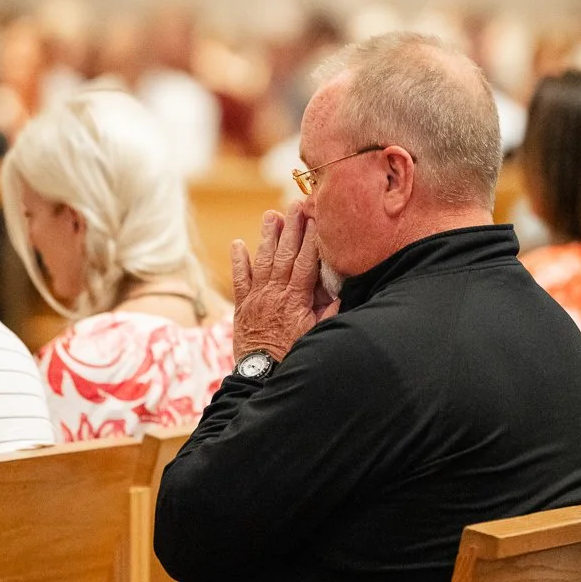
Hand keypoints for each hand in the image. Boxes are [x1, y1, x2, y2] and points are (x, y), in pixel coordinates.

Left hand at [230, 204, 336, 361]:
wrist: (261, 376)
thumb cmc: (293, 356)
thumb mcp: (316, 336)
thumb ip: (329, 313)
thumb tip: (342, 292)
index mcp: (295, 299)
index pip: (305, 262)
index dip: (310, 239)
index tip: (314, 218)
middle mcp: (274, 293)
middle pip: (284, 255)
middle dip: (291, 228)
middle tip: (294, 205)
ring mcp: (256, 298)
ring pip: (262, 261)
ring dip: (267, 237)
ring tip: (271, 215)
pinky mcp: (242, 306)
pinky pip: (239, 280)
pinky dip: (238, 261)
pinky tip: (238, 244)